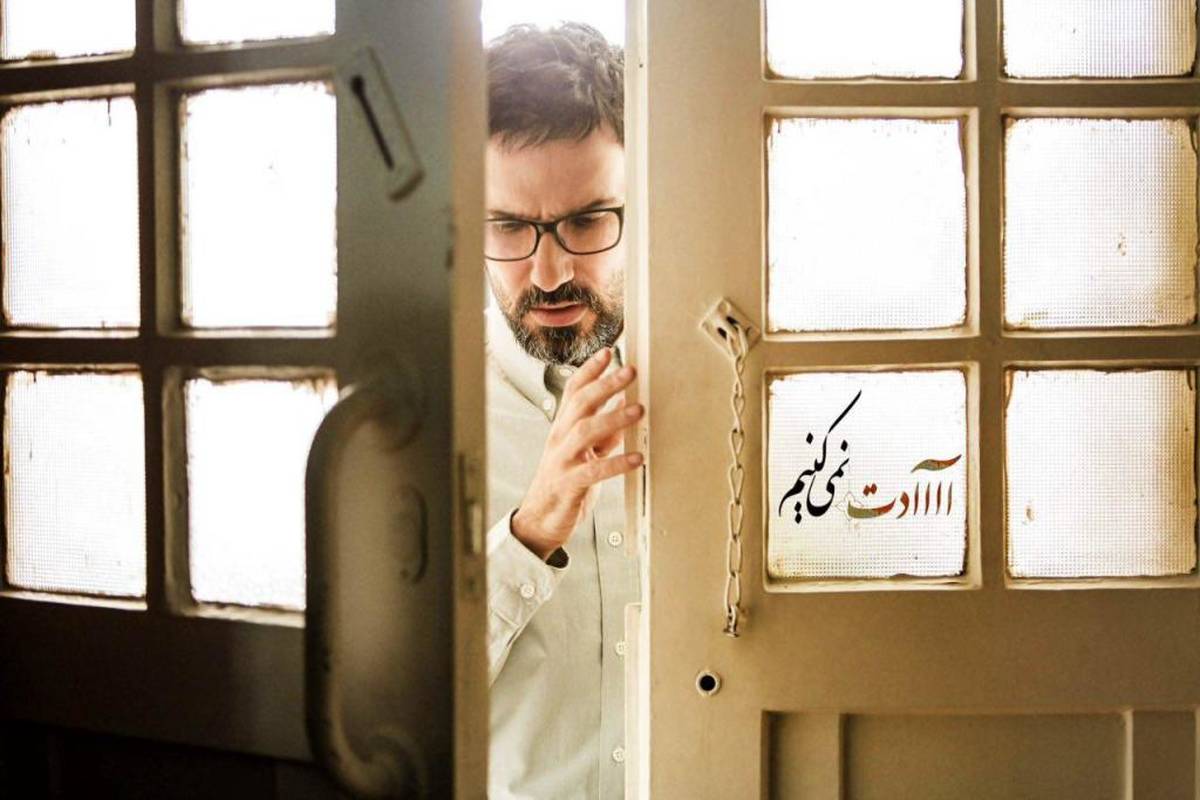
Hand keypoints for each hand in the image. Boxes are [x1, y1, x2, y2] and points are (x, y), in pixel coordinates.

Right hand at [511, 348, 643, 560]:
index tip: (608, 353)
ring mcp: (563, 460)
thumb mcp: (585, 452)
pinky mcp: (569, 484)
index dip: (589, 370)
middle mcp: (560, 439)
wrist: (541, 520)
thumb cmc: (564, 483)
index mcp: (563, 428)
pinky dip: (617, 462)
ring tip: (638, 410)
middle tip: (630, 371)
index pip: (573, 391)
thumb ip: (603, 433)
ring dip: (613, 418)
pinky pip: (594, 471)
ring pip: (585, 431)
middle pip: (580, 403)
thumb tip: (624, 408)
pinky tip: (637, 458)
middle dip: (605, 384)